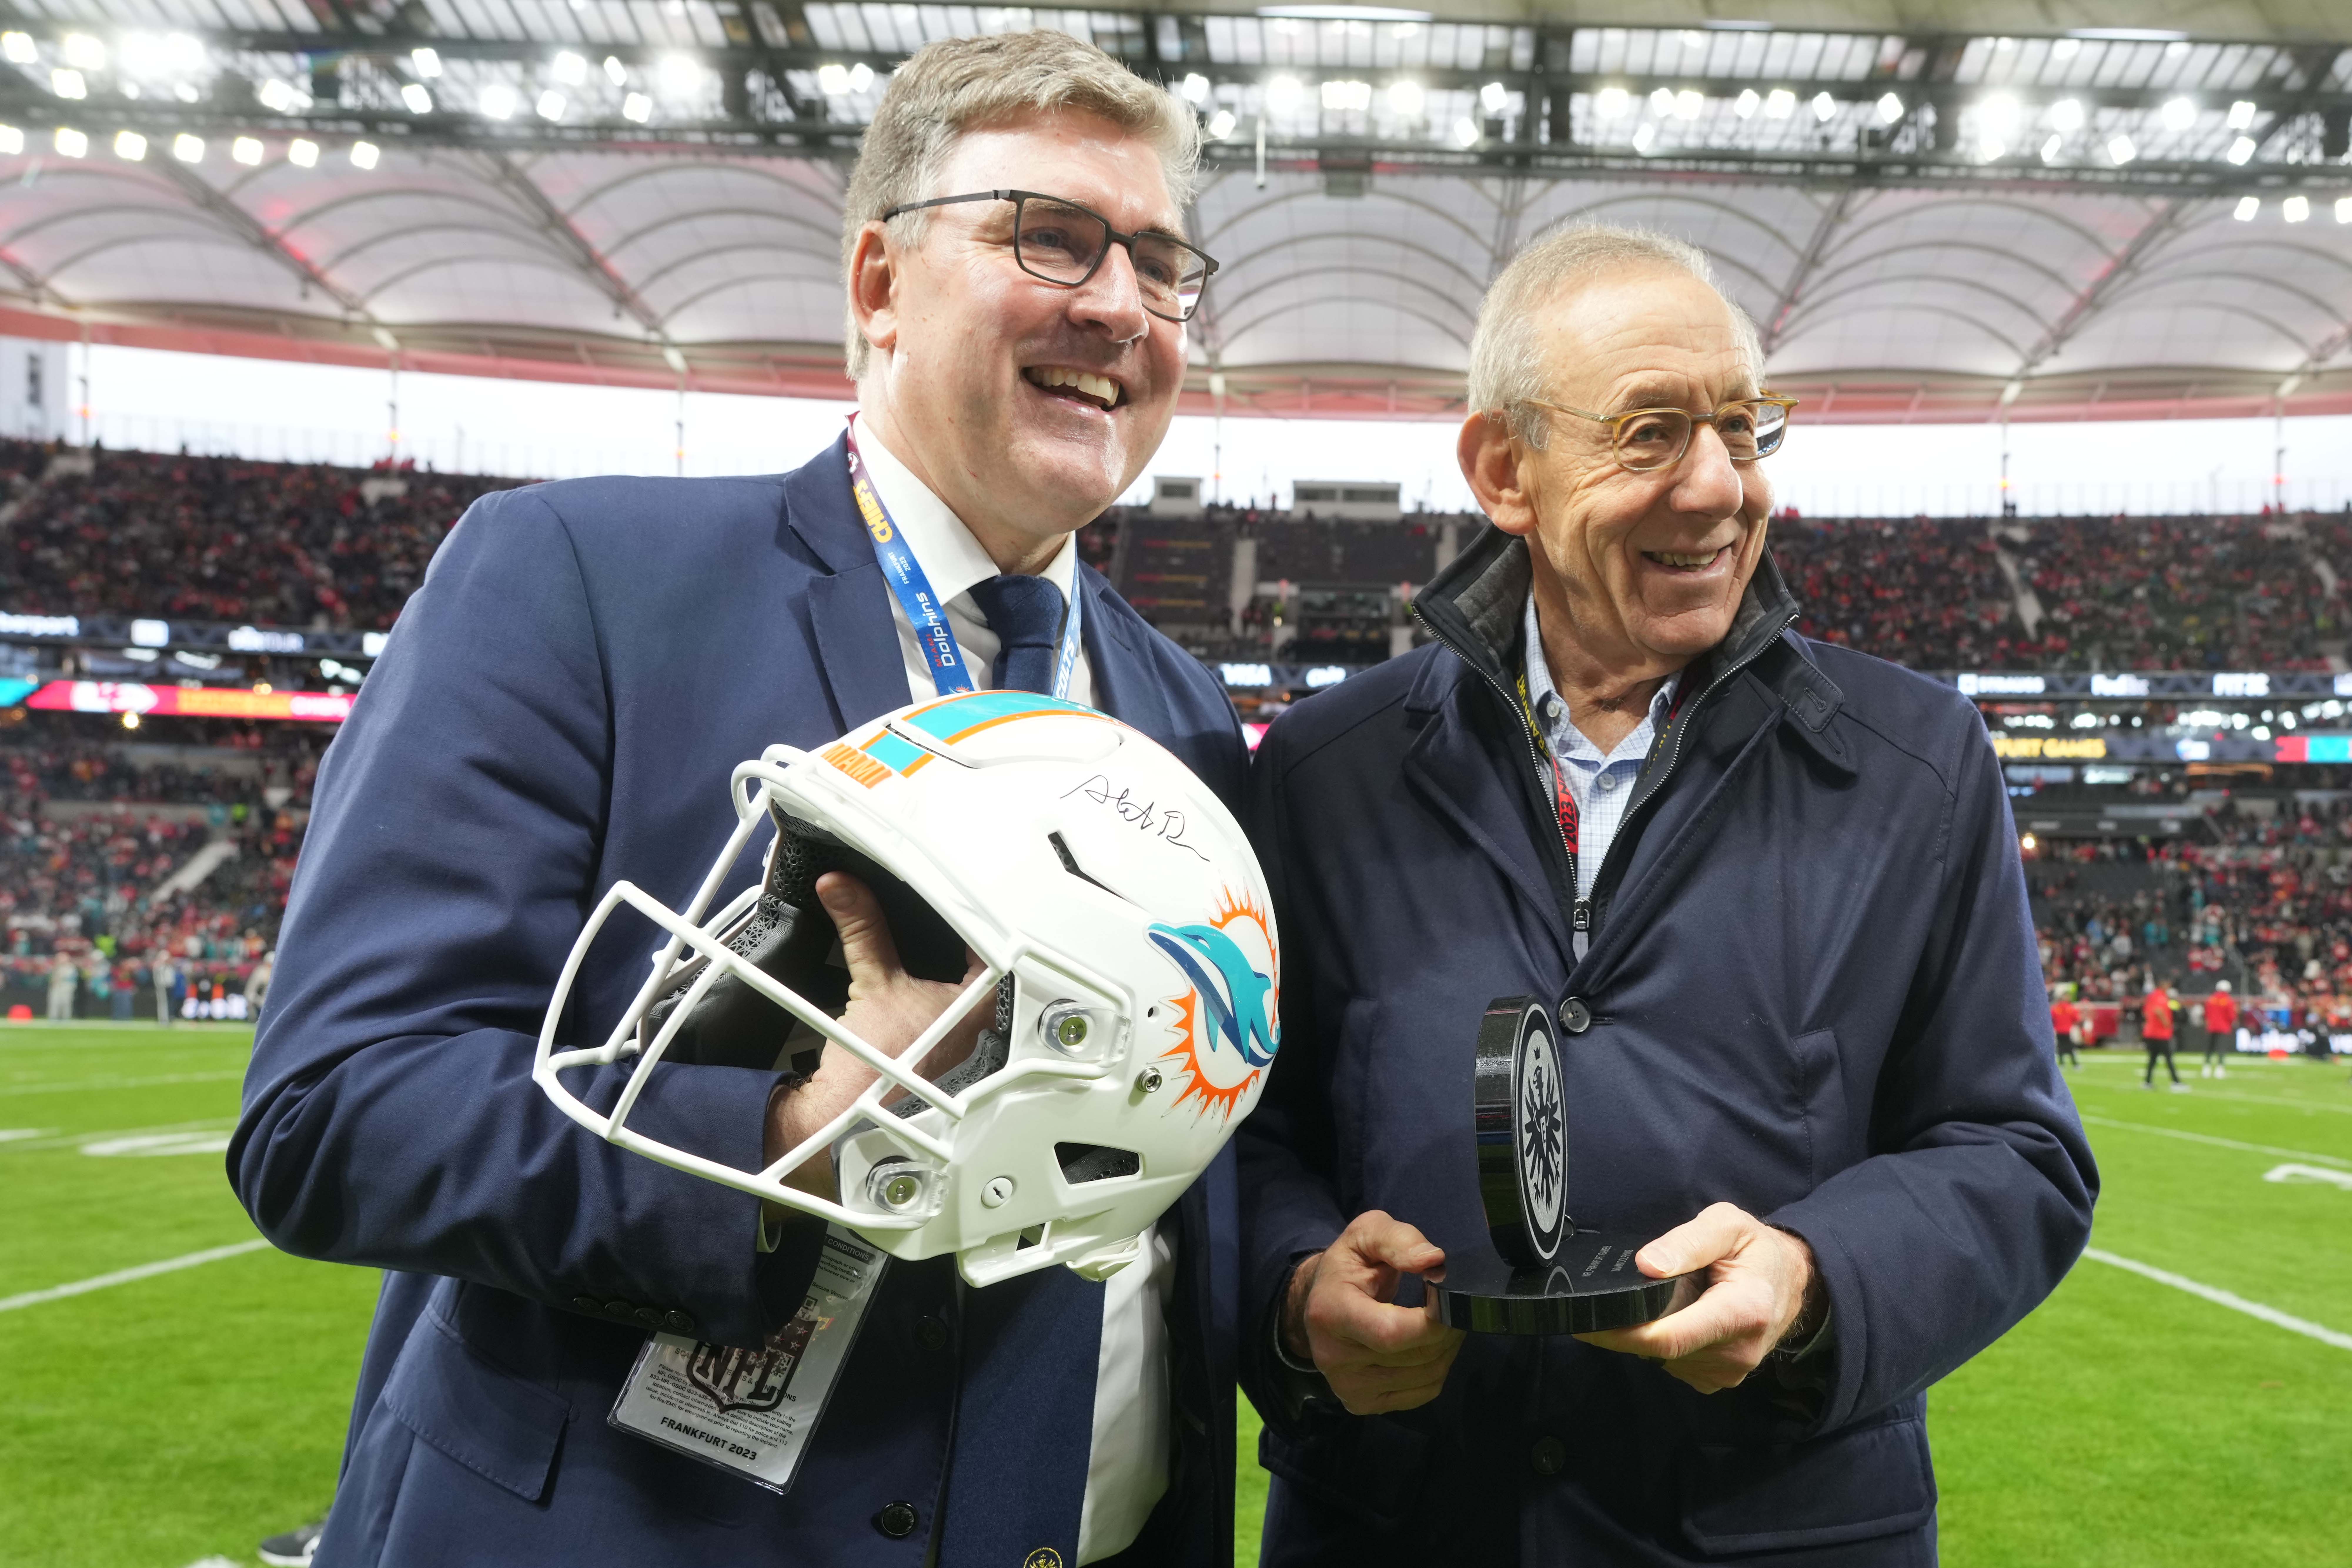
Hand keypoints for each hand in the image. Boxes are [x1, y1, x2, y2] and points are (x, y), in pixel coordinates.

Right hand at [764, 872, 986, 1197]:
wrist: (848, 1126)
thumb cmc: (875, 1068)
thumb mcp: (872, 985)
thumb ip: (861, 929)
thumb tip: (841, 887)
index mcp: (982, 1008)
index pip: (1002, 952)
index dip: (988, 923)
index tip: (973, 903)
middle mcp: (984, 1032)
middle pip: (994, 976)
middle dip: (973, 949)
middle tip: (955, 922)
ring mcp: (967, 1054)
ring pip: (976, 1002)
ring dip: (958, 981)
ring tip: (939, 953)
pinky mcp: (944, 1067)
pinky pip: (952, 1023)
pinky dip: (940, 1006)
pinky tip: (922, 1000)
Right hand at [1284, 1211, 1464, 1415]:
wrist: (1321, 1299)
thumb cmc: (1350, 1264)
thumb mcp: (1368, 1233)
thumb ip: (1399, 1241)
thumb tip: (1433, 1261)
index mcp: (1330, 1312)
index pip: (1392, 1333)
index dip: (1433, 1321)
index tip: (1448, 1298)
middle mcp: (1332, 1357)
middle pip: (1413, 1357)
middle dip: (1446, 1332)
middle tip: (1454, 1308)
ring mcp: (1346, 1386)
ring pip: (1423, 1379)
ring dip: (1445, 1351)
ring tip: (1443, 1324)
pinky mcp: (1360, 1403)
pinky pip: (1420, 1395)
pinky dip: (1436, 1371)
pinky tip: (1429, 1346)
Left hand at [1576, 1202, 1819, 1393]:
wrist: (1791, 1280)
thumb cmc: (1756, 1249)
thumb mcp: (1726, 1224)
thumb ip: (1688, 1241)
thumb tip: (1647, 1264)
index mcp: (1742, 1311)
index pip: (1669, 1336)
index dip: (1622, 1334)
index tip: (1587, 1325)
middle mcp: (1738, 1351)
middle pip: (1662, 1350)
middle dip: (1632, 1328)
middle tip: (1621, 1299)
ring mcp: (1731, 1371)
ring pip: (1666, 1359)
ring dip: (1653, 1333)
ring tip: (1669, 1301)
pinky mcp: (1721, 1379)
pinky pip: (1677, 1365)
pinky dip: (1668, 1344)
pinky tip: (1681, 1318)